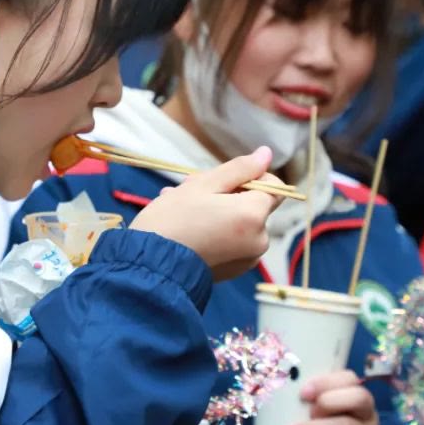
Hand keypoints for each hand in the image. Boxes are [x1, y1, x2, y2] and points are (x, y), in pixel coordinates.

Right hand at [131, 147, 280, 280]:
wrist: (150, 268)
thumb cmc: (172, 221)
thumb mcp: (203, 185)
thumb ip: (239, 169)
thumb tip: (266, 154)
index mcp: (254, 215)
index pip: (273, 185)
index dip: (249, 177)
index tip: (219, 182)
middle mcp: (259, 239)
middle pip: (254, 204)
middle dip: (227, 194)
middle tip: (190, 192)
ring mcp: (248, 258)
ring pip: (240, 221)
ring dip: (218, 211)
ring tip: (183, 209)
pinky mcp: (234, 270)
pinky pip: (233, 241)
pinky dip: (217, 231)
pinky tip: (189, 228)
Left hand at [289, 370, 378, 424]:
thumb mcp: (314, 412)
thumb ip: (308, 398)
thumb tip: (282, 379)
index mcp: (356, 396)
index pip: (349, 379)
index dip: (326, 382)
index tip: (303, 392)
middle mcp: (367, 415)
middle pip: (358, 398)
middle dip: (329, 401)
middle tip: (307, 411)